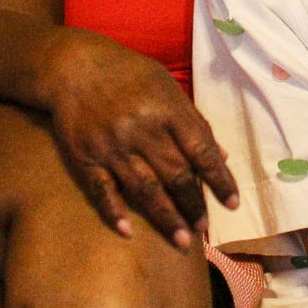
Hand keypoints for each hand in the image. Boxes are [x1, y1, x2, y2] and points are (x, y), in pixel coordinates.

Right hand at [44, 37, 238, 249]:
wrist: (74, 66)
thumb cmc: (128, 75)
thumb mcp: (167, 86)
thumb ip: (194, 121)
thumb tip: (222, 156)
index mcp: (167, 109)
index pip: (201, 151)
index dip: (220, 180)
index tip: (232, 204)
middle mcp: (142, 130)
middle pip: (176, 176)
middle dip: (194, 205)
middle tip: (204, 228)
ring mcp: (113, 146)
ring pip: (145, 190)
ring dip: (166, 218)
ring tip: (181, 240)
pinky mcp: (86, 157)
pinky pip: (103, 191)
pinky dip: (115, 212)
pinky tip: (128, 232)